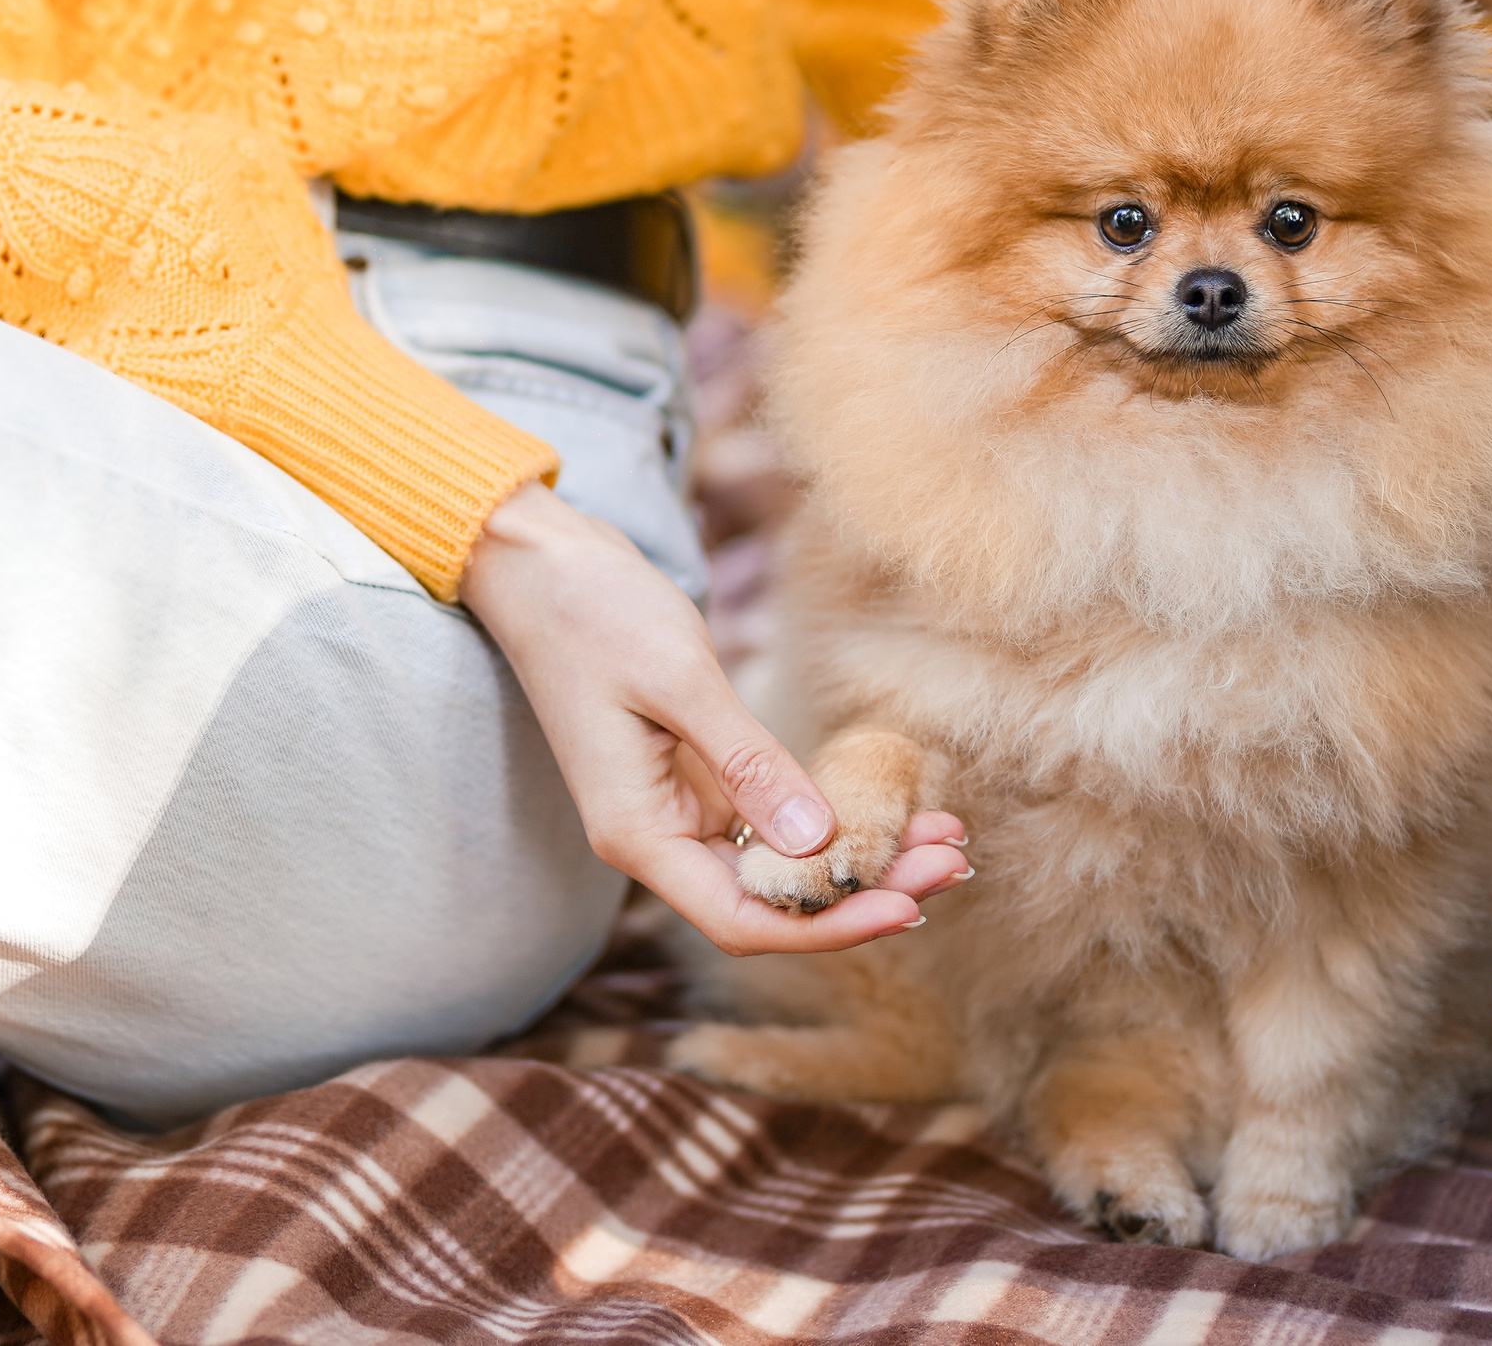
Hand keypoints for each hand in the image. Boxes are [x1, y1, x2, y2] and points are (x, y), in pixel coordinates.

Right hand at [460, 481, 969, 954]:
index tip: (908, 908)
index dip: (828, 926)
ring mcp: (677, 810)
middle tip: (954, 865)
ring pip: (781, 865)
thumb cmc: (591, 613)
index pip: (744, 918)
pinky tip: (893, 804)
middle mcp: (657, 838)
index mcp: (638, 834)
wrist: (537, 565)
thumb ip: (746, 761)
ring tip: (947, 839)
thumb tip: (816, 838)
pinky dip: (832, 816)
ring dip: (861, 856)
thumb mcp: (678, 678)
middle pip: (773, 901)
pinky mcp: (695, 777)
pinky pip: (772, 820)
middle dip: (866, 891)